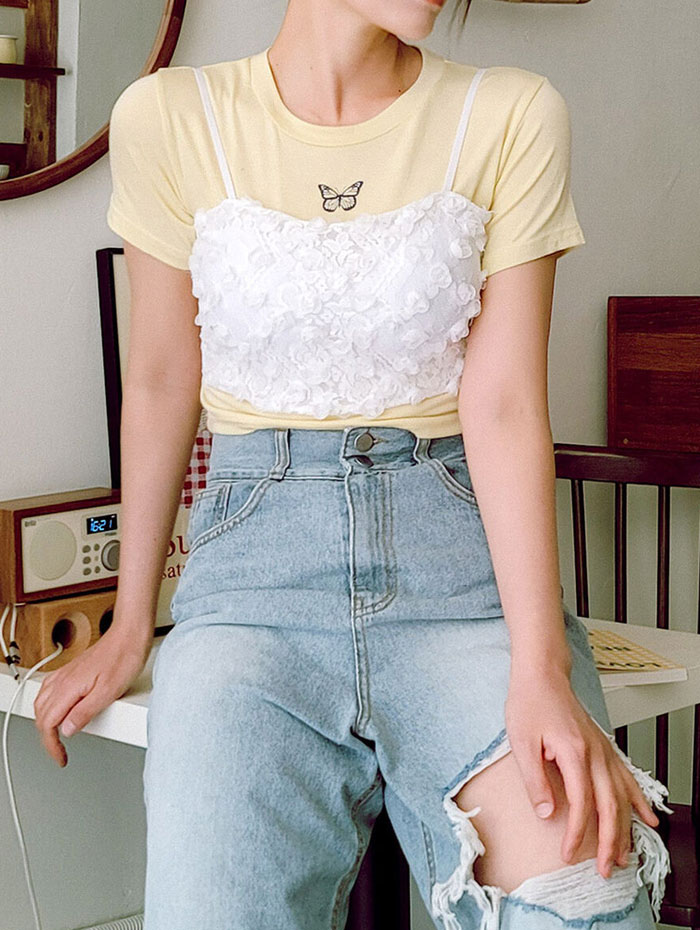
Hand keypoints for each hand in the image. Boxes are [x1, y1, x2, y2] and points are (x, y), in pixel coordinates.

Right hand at [33, 624, 153, 766]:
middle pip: (41, 714)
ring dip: (46, 722)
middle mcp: (63, 679)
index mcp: (68, 687)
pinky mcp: (72, 669)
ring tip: (57, 737)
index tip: (61, 757)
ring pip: (42, 702)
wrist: (130, 635)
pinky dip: (49, 706)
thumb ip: (84, 712)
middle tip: (60, 751)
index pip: (48, 723)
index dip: (52, 745)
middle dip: (47, 737)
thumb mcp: (108, 691)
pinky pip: (49, 690)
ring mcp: (66, 673)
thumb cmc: (125, 658)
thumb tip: (67, 730)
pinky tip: (59, 709)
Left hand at [505, 668, 659, 878]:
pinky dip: (639, 801)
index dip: (576, 833)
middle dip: (609, 842)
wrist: (543, 675)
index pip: (581, 804)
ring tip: (625, 855)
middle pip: (609, 806)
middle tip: (606, 870)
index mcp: (574, 753)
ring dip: (626, 828)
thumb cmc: (530, 703)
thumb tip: (546, 814)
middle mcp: (595, 754)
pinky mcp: (603, 747)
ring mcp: (603, 750)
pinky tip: (647, 819)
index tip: (568, 854)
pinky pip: (627, 778)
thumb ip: (535, 780)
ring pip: (622, 796)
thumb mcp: (521, 742)